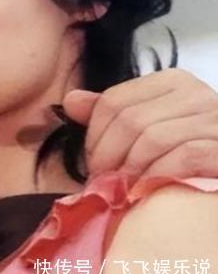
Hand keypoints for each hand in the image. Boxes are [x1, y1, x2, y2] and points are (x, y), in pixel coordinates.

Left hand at [63, 69, 217, 177]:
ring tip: (122, 190)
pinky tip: (148, 192)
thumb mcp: (148, 124)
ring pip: (152, 139)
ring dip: (130, 171)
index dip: (94, 136)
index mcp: (171, 82)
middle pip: (129, 121)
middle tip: (103, 183)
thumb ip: (110, 111)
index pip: (113, 101)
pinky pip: (183, 157)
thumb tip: (70, 102)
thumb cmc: (187, 151)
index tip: (92, 164)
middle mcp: (195, 93)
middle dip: (108, 156)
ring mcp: (215, 119)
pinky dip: (158, 176)